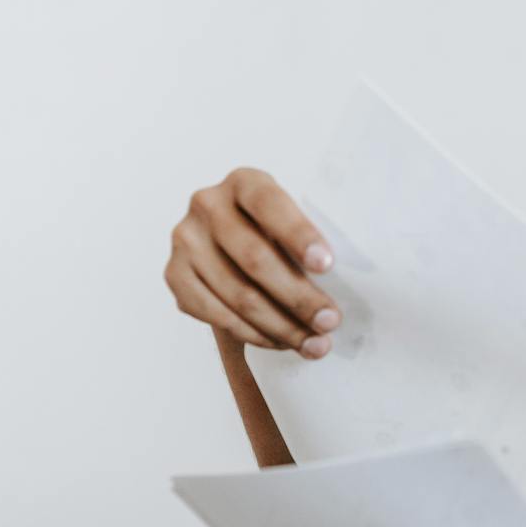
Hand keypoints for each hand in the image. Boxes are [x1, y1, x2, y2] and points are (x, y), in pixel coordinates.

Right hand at [165, 167, 341, 356]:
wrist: (229, 248)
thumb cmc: (277, 235)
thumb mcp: (292, 222)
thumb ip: (308, 240)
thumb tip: (351, 280)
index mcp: (244, 181)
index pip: (270, 204)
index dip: (299, 234)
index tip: (327, 265)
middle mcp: (207, 204)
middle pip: (255, 258)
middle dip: (298, 296)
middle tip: (330, 321)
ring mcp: (186, 240)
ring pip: (237, 294)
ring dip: (281, 326)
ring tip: (315, 344)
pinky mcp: (174, 275)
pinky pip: (216, 314)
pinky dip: (253, 334)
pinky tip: (281, 342)